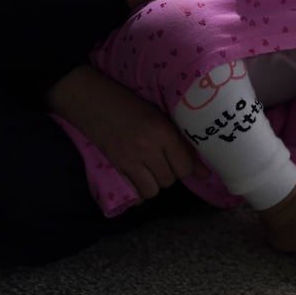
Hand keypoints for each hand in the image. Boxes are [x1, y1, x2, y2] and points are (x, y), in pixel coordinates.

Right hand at [47, 65, 209, 200]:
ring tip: (151, 169)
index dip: (187, 168)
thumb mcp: (160, 115)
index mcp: (163, 132)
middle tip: (164, 160)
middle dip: (170, 174)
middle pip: (170, 180)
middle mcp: (148, 149)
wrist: (92, 100)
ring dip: (155, 182)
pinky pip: (134, 194)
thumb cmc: (130, 103)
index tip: (183, 161)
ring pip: (153, 190)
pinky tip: (139, 178)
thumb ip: (182, 142)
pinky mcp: (115, 167)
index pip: (185, 167)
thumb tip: (204, 173)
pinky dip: (140, 191)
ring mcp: (129, 160)